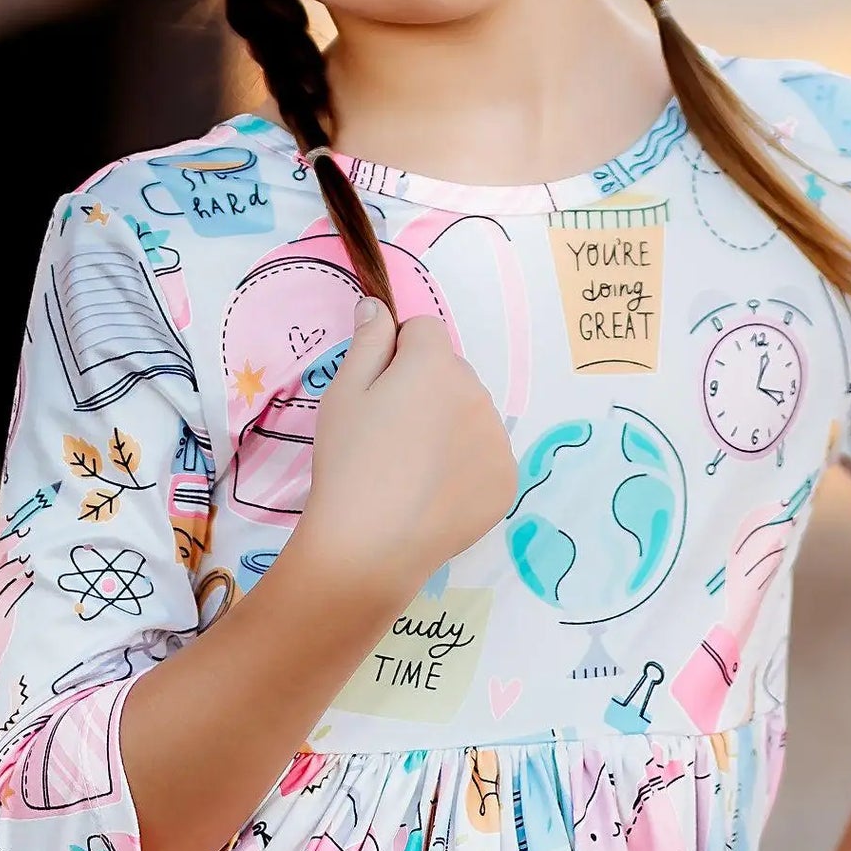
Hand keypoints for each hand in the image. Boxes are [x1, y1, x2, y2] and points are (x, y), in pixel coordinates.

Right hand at [300, 303, 517, 601]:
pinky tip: (433, 493)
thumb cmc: (348, 461)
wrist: (369, 545)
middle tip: (389, 435)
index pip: (423, 331)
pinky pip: (485, 455)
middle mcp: (477, 391)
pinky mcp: (506, 480)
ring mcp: (497, 439)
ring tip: (410, 469)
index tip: (377, 392)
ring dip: (448, 426)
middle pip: (450, 372)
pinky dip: (465, 466)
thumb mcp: (344, 392)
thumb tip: (378, 305)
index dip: (397, 354)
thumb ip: (368, 341)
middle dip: (426, 389)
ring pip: (470, 413)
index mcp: (436, 363)